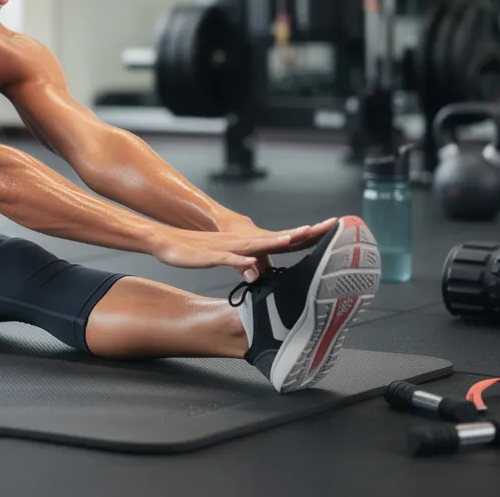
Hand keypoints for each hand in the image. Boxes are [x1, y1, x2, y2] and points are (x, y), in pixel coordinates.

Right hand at [152, 216, 338, 279]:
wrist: (169, 243)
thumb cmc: (199, 252)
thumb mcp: (229, 261)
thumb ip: (246, 266)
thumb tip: (260, 272)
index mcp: (250, 245)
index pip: (285, 241)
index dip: (307, 237)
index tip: (330, 232)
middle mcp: (243, 243)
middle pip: (277, 238)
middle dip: (302, 233)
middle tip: (327, 227)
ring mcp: (228, 248)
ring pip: (255, 245)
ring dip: (273, 242)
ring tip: (293, 239)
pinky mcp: (212, 256)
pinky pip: (228, 258)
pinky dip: (240, 260)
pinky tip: (249, 261)